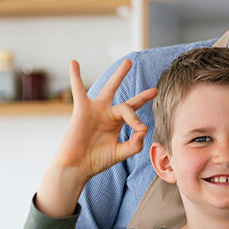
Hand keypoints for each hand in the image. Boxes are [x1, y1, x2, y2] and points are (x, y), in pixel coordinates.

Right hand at [52, 59, 156, 181]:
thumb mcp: (120, 153)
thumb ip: (135, 143)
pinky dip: (75, 76)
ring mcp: (96, 110)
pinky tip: (74, 62)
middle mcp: (108, 115)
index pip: (133, 116)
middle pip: (127, 101)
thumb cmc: (96, 160)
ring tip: (128, 62)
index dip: (138, 120)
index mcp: (117, 124)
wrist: (76, 166)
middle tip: (155, 89)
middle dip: (141, 96)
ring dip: (119, 76)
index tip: (141, 129)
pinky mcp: (82, 108)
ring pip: (109, 89)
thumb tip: (144, 129)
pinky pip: (78, 89)